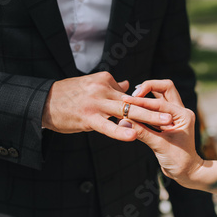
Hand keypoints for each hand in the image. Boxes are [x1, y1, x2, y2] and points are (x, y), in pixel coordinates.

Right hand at [42, 72, 172, 140]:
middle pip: (135, 101)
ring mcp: (96, 103)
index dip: (147, 105)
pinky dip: (120, 131)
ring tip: (165, 124)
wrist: (43, 101)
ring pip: (127, 111)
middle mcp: (103, 89)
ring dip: (148, 118)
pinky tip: (133, 136)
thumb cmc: (68, 95)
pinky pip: (107, 126)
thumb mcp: (91, 85)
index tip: (163, 112)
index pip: (131, 94)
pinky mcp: (87, 117)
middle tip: (173, 116)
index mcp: (105, 80)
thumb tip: (129, 86)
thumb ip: (112, 86)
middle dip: (156, 109)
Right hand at [119, 80, 202, 186]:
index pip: (160, 103)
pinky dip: (145, 105)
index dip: (141, 102)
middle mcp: (181, 111)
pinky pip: (156, 106)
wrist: (187, 172)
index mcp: (183, 115)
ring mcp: (175, 114)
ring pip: (161, 94)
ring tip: (131, 99)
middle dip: (149, 86)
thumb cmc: (178, 161)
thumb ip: (142, 132)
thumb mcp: (159, 146)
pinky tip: (134, 108)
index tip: (126, 101)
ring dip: (147, 94)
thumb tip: (123, 121)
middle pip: (165, 87)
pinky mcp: (168, 120)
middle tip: (133, 94)